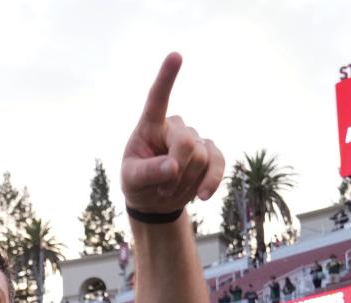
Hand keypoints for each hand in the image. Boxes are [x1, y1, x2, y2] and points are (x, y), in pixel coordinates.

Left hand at [121, 53, 224, 213]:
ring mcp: (195, 138)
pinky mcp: (210, 154)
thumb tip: (172, 166)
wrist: (154, 199)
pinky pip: (218, 163)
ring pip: (201, 157)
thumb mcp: (132, 180)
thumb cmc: (137, 183)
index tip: (175, 55)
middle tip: (161, 188)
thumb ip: (148, 172)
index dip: (167, 78)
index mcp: (150, 125)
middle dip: (176, 170)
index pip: (157, 99)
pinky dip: (212, 181)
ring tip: (169, 190)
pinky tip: (203, 196)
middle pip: (186, 143)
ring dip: (185, 181)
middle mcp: (175, 126)